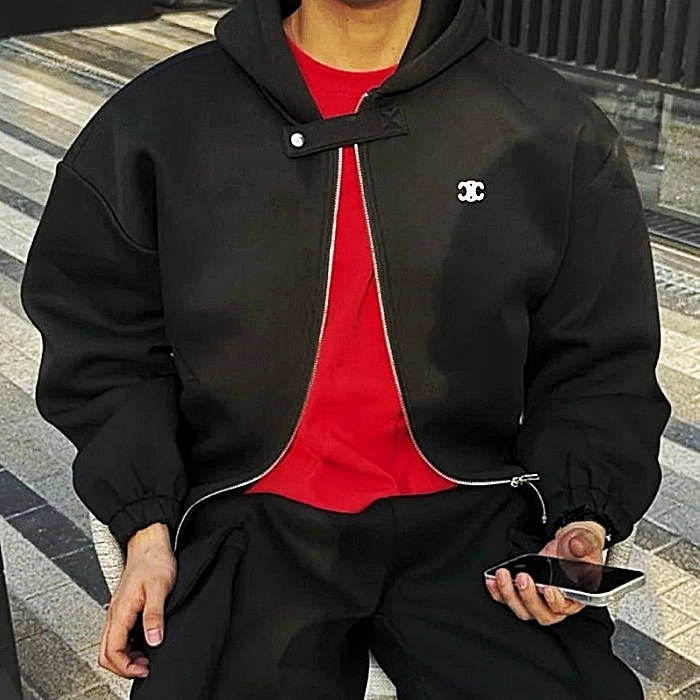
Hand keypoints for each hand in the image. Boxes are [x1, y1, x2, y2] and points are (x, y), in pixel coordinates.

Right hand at [99, 523, 176, 677]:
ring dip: (125, 657)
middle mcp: (114, 613)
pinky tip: (143, 642)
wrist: (149, 541)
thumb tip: (154, 640)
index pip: (112, 651)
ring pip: (110, 645)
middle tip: (144, 668)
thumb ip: (154, 615)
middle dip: (123, 667)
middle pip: (105, 653)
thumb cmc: (154, 560)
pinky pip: (118, 634)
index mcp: (120, 611)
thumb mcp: (159, 587)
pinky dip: (127, 645)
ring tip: (145, 658)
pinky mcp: (123, 607)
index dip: (126, 667)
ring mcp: (117, 611)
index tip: (144, 669)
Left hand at [485, 520, 605, 625]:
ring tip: (503, 576)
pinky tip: (492, 581)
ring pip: (524, 609)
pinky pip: (510, 598)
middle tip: (523, 578)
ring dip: (510, 595)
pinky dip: (499, 592)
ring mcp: (540, 598)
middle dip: (529, 598)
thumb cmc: (579, 545)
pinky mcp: (524, 591)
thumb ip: (583, 543)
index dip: (558, 603)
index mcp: (578, 594)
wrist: (568, 541)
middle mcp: (558, 601)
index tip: (550, 590)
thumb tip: (576, 546)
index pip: (568, 608)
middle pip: (543, 613)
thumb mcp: (585, 539)